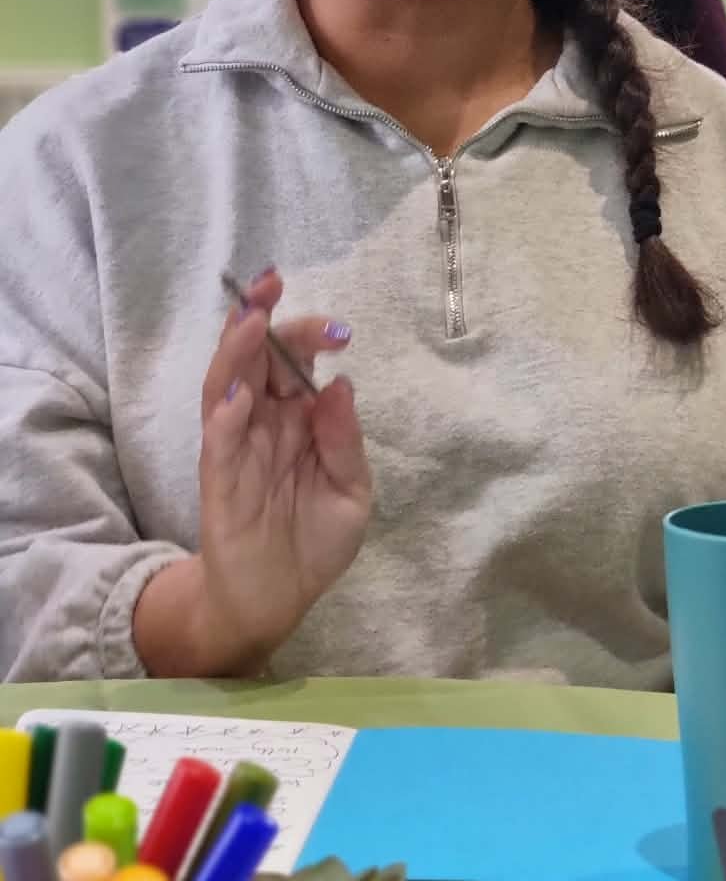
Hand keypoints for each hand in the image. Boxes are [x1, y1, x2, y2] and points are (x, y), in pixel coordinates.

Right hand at [136, 270, 371, 674]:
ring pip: (226, 384)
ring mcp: (237, 446)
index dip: (309, 336)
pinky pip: (218, 440)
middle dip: (261, 317)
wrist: (277, 599)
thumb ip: (344, 440)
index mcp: (296, 417)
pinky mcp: (219, 479)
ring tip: (250, 317)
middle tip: (271, 282)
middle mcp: (263, 421)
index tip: (340, 329)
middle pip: (255, 357)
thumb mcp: (351, 491)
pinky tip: (237, 392)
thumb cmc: (314, 539)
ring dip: (235, 350)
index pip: (294, 361)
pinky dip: (224, 413)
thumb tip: (341, 385)